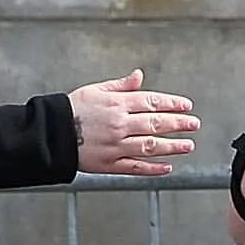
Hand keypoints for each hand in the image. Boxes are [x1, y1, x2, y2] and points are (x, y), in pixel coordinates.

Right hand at [68, 70, 197, 176]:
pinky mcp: (109, 164)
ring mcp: (115, 145)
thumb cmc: (71, 110)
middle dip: (179, 124)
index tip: (187, 106)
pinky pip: (135, 167)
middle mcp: (119, 124)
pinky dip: (153, 168)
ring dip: (172, 146)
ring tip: (188, 145)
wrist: (50, 133)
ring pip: (150, 146)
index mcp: (116, 104)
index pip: (152, 102)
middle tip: (194, 124)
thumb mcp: (95, 90)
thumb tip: (139, 76)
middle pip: (156, 123)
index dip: (172, 104)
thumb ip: (121, 86)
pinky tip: (167, 167)